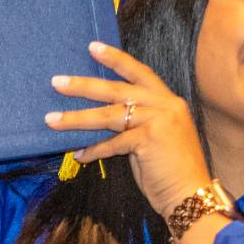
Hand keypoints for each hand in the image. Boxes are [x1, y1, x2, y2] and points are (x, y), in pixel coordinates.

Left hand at [46, 41, 215, 218]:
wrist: (192, 195)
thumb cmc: (171, 171)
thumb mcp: (156, 138)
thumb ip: (137, 124)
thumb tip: (102, 118)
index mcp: (169, 101)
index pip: (140, 73)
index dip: (116, 59)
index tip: (93, 47)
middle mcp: (166, 106)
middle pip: (118, 90)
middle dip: (84, 86)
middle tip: (57, 82)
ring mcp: (159, 121)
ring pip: (110, 114)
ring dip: (77, 118)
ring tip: (52, 119)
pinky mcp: (149, 139)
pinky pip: (112, 142)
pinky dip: (94, 150)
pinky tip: (79, 155)